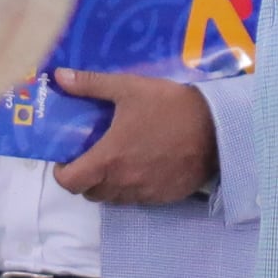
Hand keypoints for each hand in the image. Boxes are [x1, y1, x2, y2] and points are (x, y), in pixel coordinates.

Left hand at [49, 71, 219, 205]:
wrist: (217, 127)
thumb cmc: (169, 106)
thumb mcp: (129, 88)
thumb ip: (91, 84)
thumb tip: (60, 76)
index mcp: (108, 158)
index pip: (69, 182)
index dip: (63, 172)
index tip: (69, 158)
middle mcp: (123, 182)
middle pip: (90, 193)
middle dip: (85, 178)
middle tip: (94, 156)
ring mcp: (145, 193)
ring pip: (113, 199)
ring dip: (108, 185)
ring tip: (119, 161)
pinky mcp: (164, 197)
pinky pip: (138, 200)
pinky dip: (133, 189)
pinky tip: (144, 167)